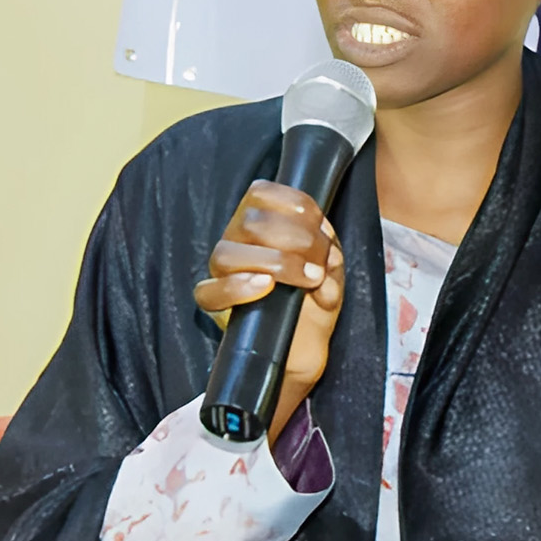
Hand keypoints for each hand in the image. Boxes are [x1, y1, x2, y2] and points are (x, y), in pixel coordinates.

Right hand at [192, 181, 344, 437]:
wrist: (306, 346)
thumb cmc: (314, 298)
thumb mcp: (332, 266)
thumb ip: (329, 249)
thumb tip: (325, 245)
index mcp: (261, 223)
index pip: (260, 194)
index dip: (293, 203)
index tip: (320, 225)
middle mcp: (236, 242)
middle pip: (249, 222)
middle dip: (295, 238)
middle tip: (321, 261)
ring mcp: (221, 273)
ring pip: (227, 253)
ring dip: (275, 262)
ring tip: (308, 278)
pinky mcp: (214, 305)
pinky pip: (209, 292)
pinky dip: (237, 287)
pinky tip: (266, 288)